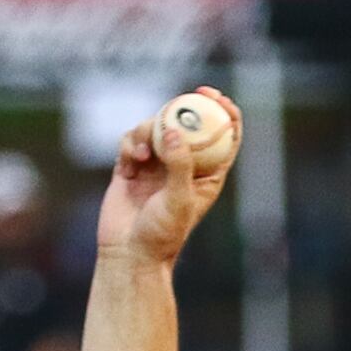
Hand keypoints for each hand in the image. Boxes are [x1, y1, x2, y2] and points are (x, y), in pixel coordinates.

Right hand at [95, 88, 239, 267]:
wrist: (127, 254)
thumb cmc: (161, 235)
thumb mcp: (178, 200)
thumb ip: (179, 165)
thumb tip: (174, 131)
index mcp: (206, 175)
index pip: (223, 137)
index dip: (223, 112)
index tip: (215, 97)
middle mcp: (183, 166)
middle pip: (188, 124)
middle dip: (186, 105)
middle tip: (186, 95)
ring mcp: (156, 165)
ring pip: (155, 128)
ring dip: (149, 130)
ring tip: (143, 153)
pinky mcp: (131, 167)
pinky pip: (132, 141)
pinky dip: (131, 143)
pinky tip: (131, 160)